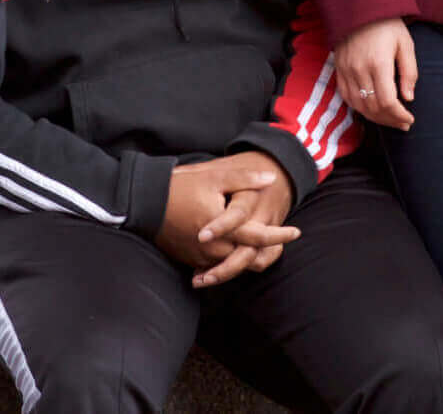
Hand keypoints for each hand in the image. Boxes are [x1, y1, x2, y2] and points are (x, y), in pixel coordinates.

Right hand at [156, 154, 298, 286]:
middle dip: (267, 250)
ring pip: (232, 263)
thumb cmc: (182, 186)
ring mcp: (200, 258)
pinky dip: (229, 260)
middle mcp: (212, 249)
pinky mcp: (190, 259)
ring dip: (248, 256)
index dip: (279, 235)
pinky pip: (215, 265)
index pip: (258, 237)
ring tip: (265, 246)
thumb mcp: (216, 176)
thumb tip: (271, 179)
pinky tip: (237, 251)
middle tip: (284, 240)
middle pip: (247, 257)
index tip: (296, 232)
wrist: (145, 203)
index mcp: (223, 229)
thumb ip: (245, 179)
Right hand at [334, 18, 416, 128]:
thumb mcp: (405, 43)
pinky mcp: (339, 70)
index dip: (399, 115)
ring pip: (359, 106)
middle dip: (390, 120)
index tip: (409, 119)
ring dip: (375, 118)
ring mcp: (346, 71)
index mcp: (378, 63)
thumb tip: (409, 97)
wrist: (359, 7)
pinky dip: (360, 108)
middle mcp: (359, 70)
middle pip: (373, 108)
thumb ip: (409, 71)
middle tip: (403, 124)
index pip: (387, 102)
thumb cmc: (387, 24)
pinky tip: (371, 110)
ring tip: (390, 120)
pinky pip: (347, 97)